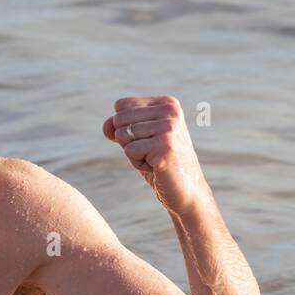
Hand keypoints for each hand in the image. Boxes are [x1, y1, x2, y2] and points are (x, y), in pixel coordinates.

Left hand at [103, 95, 211, 215]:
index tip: (148, 140)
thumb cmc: (159, 163)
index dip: (124, 127)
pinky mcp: (164, 146)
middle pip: (119, 119)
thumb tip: (107, 126)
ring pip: (122, 135)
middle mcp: (170, 110)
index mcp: (166, 103)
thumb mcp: (138, 138)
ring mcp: (169, 127)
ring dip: (133, 154)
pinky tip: (157, 167)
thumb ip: (118, 125)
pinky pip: (129, 150)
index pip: (121, 105)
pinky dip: (138, 163)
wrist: (186, 191)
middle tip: (151, 152)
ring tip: (155, 159)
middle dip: (128, 141)